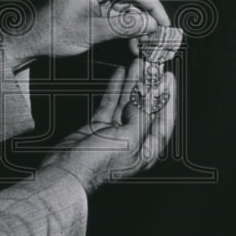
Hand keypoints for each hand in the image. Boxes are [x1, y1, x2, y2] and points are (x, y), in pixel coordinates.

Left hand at [2, 0, 168, 69]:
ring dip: (135, 21)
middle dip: (146, 11)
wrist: (25, 40)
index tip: (163, 22)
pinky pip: (111, 10)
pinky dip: (122, 24)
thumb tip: (150, 23)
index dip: (153, 5)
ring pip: (122, 2)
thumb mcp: (92, 32)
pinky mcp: (86, 4)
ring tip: (143, 43)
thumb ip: (123, 26)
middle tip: (157, 31)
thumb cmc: (51, 34)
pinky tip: (130, 40)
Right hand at [43, 59, 175, 192]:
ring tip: (137, 64)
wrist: (67, 171)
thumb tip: (145, 100)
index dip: (167, 98)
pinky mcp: (98, 127)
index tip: (168, 79)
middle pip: (146, 109)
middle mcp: (133, 142)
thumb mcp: (128, 140)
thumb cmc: (98, 165)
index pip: (164, 121)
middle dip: (150, 86)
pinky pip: (110, 104)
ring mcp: (115, 134)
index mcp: (146, 151)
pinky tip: (120, 74)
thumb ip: (140, 118)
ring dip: (133, 83)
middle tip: (153, 67)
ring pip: (127, 103)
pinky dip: (115, 88)